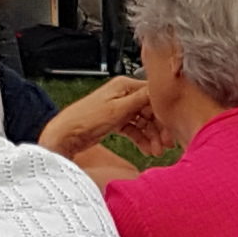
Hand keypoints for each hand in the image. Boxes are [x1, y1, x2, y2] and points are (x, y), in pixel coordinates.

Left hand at [41, 75, 162, 170]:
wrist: (66, 135)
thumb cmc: (85, 120)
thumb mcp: (119, 109)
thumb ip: (142, 99)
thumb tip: (160, 89)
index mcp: (124, 86)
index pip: (153, 95)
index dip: (164, 112)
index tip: (171, 127)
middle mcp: (123, 95)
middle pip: (150, 110)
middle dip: (159, 128)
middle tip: (166, 143)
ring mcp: (119, 108)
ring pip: (143, 121)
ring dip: (151, 136)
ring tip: (156, 151)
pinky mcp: (115, 121)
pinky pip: (134, 129)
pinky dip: (141, 139)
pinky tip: (146, 149)